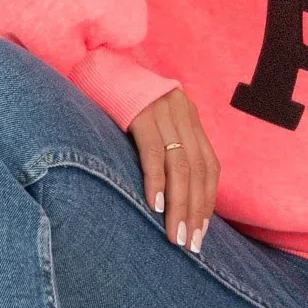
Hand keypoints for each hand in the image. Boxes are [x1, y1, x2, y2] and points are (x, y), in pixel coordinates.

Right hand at [127, 88, 220, 254]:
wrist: (97, 65)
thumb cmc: (122, 102)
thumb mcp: (153, 123)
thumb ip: (167, 148)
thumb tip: (172, 195)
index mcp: (189, 117)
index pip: (209, 166)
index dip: (207, 200)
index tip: (201, 231)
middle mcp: (182, 112)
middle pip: (198, 170)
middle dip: (195, 210)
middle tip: (189, 243)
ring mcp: (162, 111)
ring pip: (180, 165)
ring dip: (180, 204)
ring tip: (174, 234)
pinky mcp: (139, 113)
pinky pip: (152, 152)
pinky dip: (157, 181)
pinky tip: (156, 205)